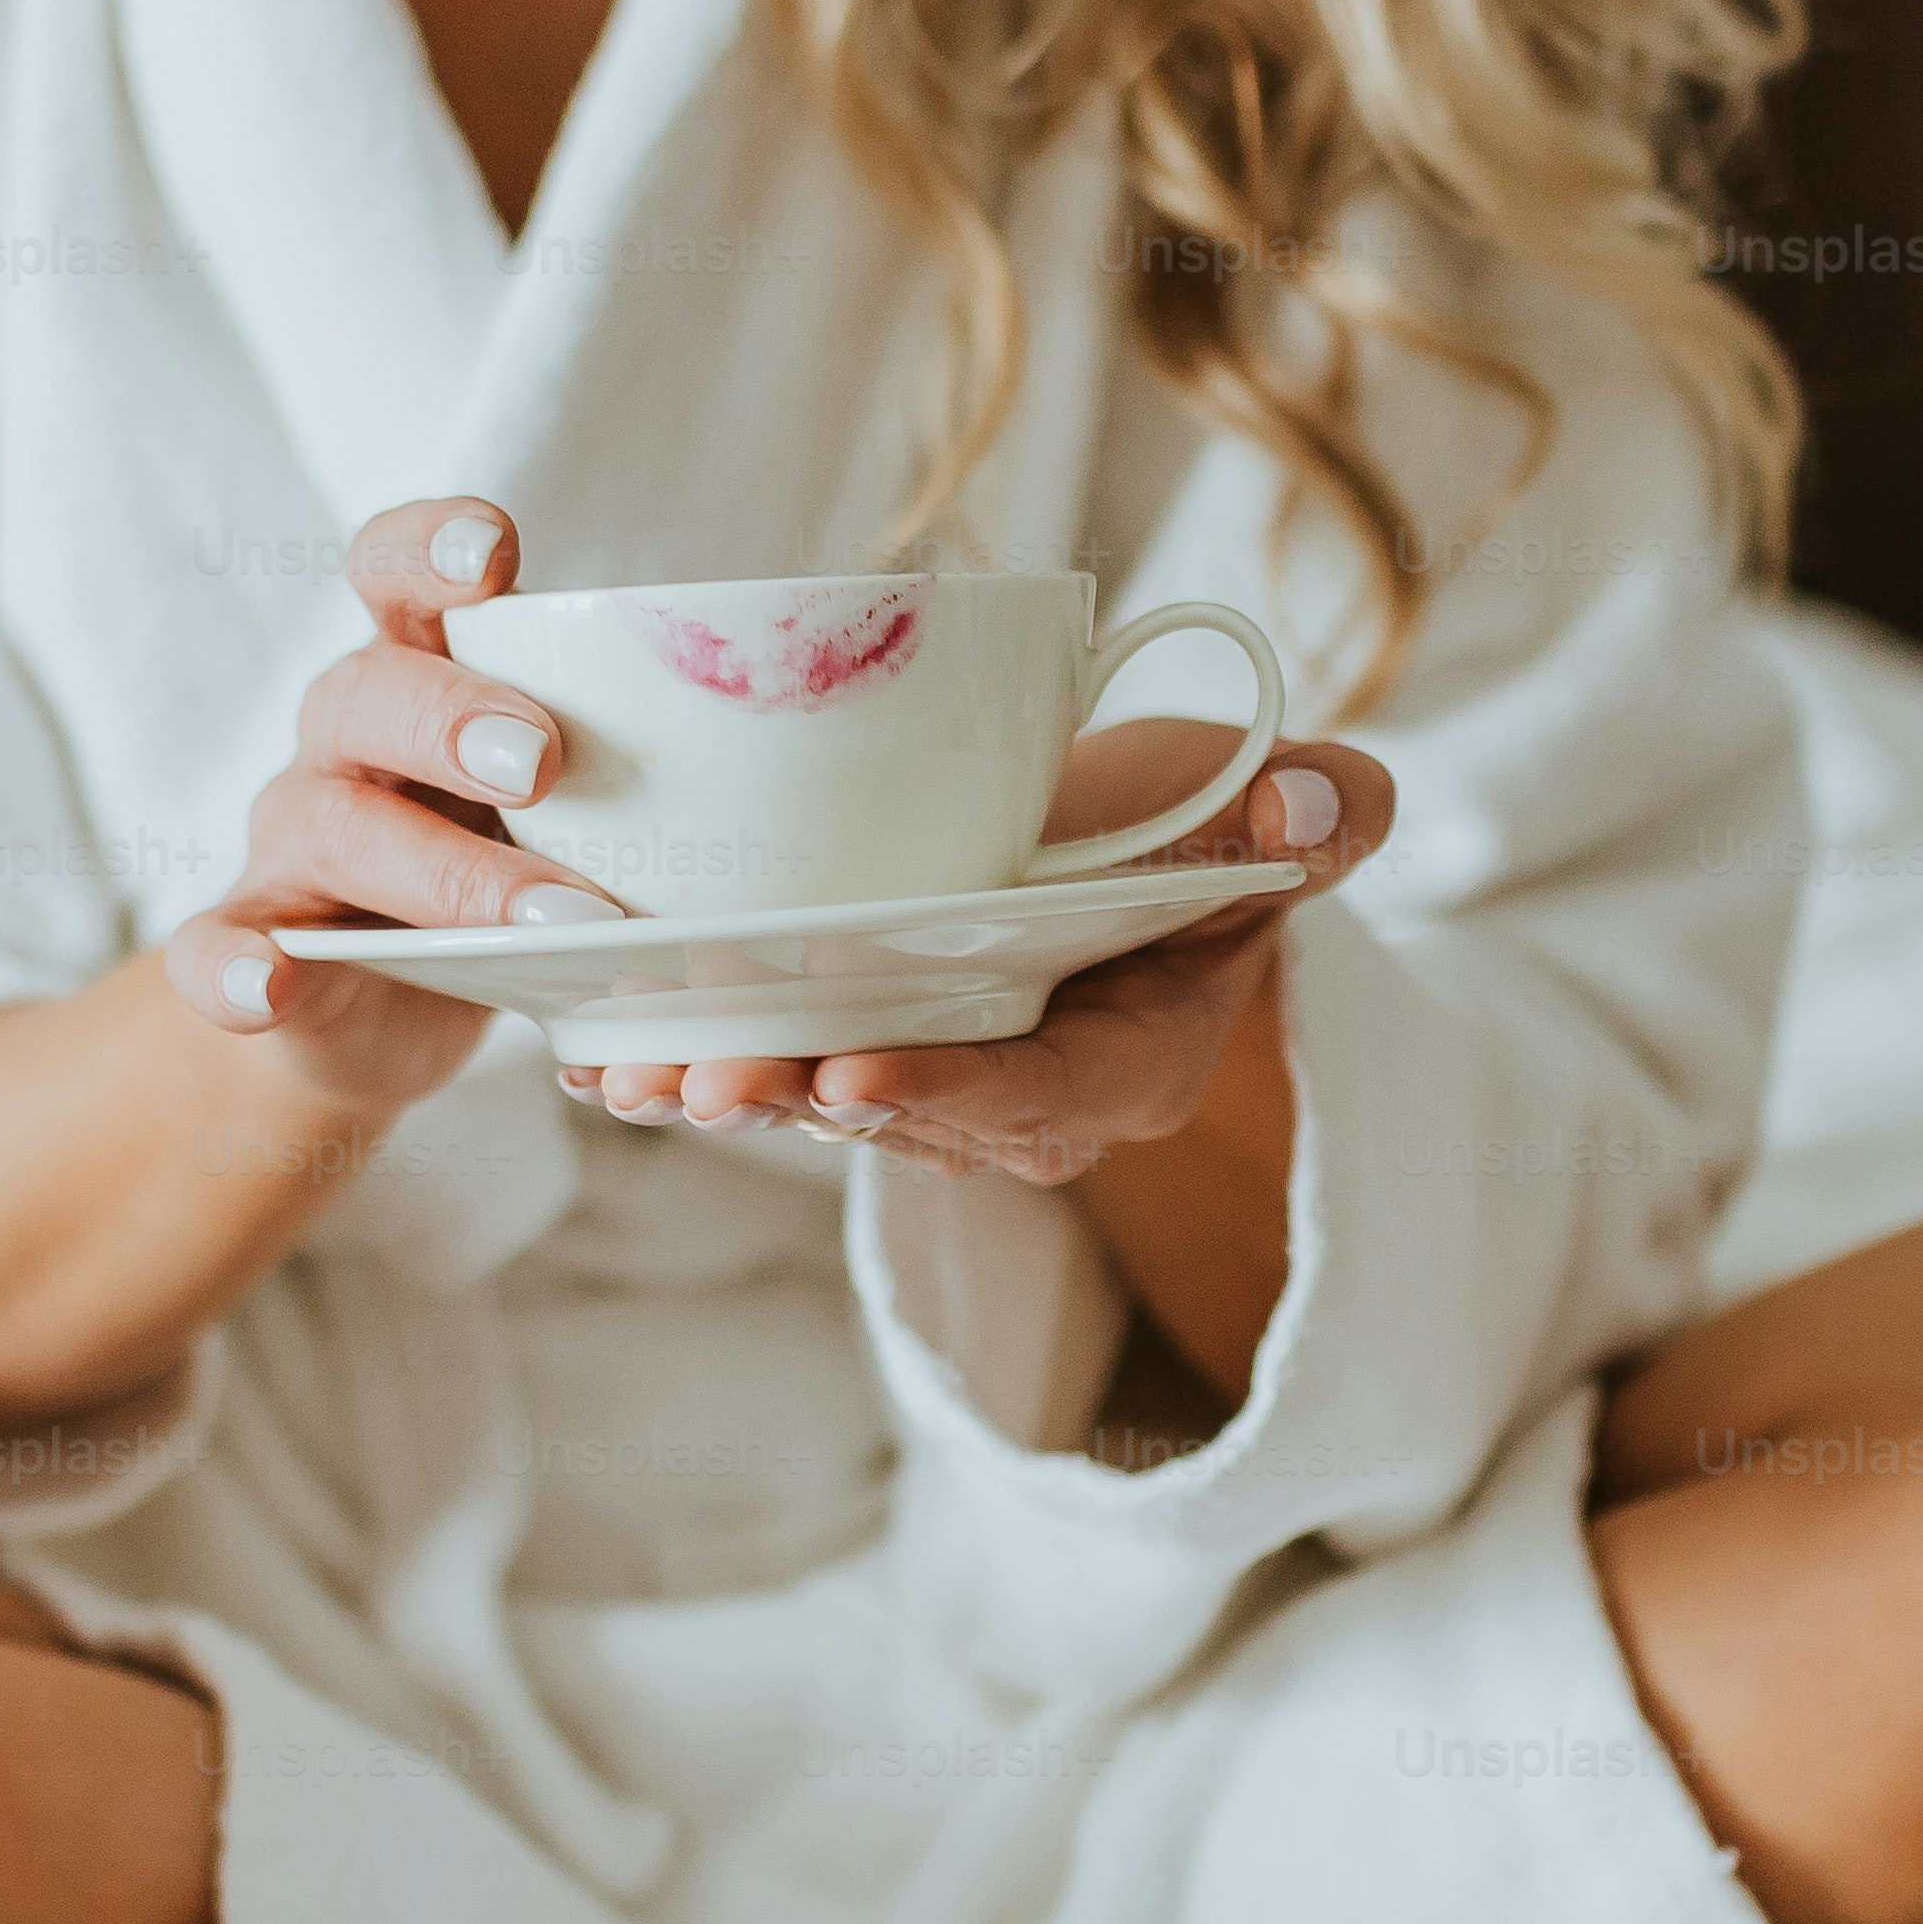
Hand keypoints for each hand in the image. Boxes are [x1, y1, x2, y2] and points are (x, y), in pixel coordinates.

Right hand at [161, 496, 616, 1122]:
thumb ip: (642, 770)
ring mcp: (290, 847)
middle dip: (455, 718)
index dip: (430, 547)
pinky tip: (274, 989)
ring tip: (545, 918)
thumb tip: (815, 764)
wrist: (372, 1018)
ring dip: (436, 869)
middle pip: (371, 693)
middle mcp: (343, 745)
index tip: (494, 551)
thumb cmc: (499, 879)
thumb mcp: (570, 812)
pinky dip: (238, 969)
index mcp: (419, 682)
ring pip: (328, 823)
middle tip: (549, 763)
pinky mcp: (256, 950)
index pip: (396, 574)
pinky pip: (216, 950)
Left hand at [571, 724, 1396, 1181]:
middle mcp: (1027, 1102)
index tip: (856, 1073)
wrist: (1141, 849)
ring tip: (635, 1067)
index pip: (1043, 1093)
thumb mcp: (1279, 807)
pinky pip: (779, 1070)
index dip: (952, 1092)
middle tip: (710, 1073)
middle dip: (805, 1102)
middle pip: (910, 1116)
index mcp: (1132, 1063)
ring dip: (729, 1090)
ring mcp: (938, 1084)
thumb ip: (1323, 810)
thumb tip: (1315, 807)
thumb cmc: (1210, 824)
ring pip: (826, 1102)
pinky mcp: (864, 1050)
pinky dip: (695, 1061)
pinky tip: (599, 1052)